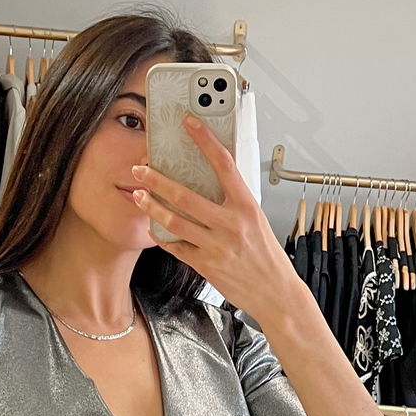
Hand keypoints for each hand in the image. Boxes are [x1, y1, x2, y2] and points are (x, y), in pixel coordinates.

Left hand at [131, 115, 305, 322]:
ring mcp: (217, 246)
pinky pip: (178, 247)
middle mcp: (231, 224)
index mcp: (246, 206)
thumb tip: (215, 180)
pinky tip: (153, 227)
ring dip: (152, 207)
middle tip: (141, 169)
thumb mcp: (257, 220)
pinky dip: (163, 236)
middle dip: (158, 180)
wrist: (275, 293)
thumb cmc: (267, 256)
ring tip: (139, 195)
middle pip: (186, 196)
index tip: (188, 123)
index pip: (223, 163)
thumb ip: (235, 201)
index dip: (204, 139)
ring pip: (175, 222)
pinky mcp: (206, 266)